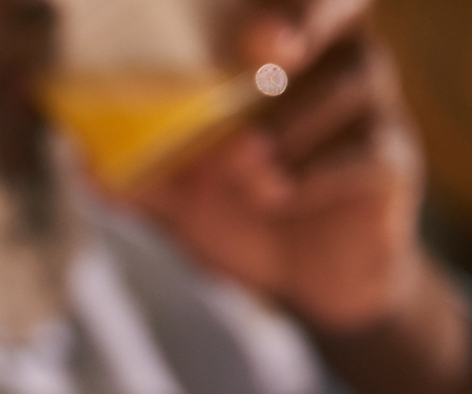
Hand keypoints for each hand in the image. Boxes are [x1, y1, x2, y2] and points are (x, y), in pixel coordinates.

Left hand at [132, 1, 471, 393]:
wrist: (312, 287)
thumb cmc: (247, 217)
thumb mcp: (181, 200)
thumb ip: (137, 177)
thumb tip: (81, 161)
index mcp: (284, 54)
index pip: (288, 1)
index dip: (277, 2)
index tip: (242, 26)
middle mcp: (335, 65)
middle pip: (345, 8)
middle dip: (307, 18)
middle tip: (267, 50)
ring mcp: (372, 111)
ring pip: (350, 88)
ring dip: (290, 125)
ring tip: (246, 168)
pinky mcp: (391, 164)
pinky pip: (365, 154)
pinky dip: (317, 174)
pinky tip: (278, 196)